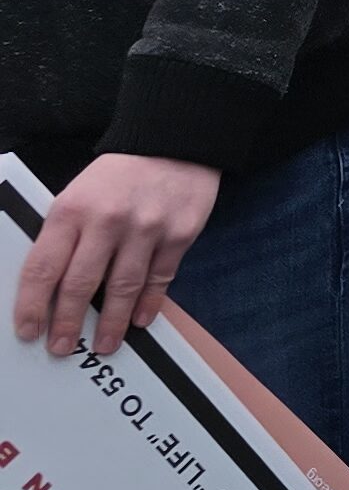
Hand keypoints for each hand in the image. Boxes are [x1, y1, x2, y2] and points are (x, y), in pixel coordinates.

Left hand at [14, 154, 221, 357]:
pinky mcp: (179, 234)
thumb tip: (51, 286)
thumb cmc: (119, 174)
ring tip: (103, 344)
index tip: (28, 330)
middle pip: (80, 284)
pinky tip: (139, 319)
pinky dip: (148, 303)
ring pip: (122, 288)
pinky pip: (160, 278)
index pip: (42, 268)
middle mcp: (107, 221)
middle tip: (61, 347)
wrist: (173, 142)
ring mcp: (146, 229)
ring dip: (110, 323)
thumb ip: (65, 235)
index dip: (32, 305)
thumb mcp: (78, 195)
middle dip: (67, 323)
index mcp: (71, 209)